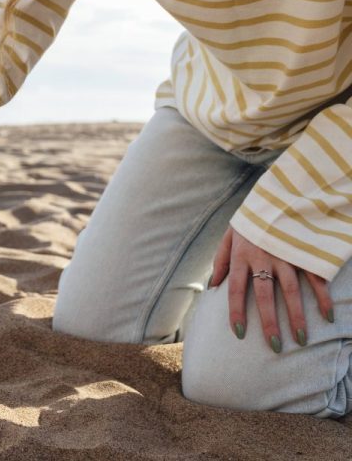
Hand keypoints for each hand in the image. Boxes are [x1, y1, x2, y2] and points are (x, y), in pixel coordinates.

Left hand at [209, 226, 334, 351]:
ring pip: (291, 290)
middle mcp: (263, 257)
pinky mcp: (304, 250)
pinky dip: (323, 296)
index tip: (240, 333)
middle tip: (274, 346)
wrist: (277, 193)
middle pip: (264, 295)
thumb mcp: (229, 234)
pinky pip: (315, 276)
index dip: (236, 312)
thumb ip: (220, 260)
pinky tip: (327, 315)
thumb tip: (213, 286)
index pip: (235, 289)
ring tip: (300, 339)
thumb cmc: (250, 219)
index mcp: (241, 255)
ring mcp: (286, 254)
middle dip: (269, 322)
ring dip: (296, 316)